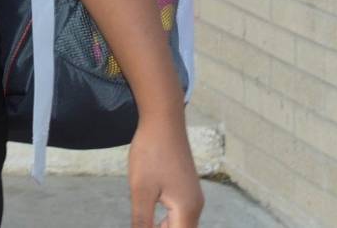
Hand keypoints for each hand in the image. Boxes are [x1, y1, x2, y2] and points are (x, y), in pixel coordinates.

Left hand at [127, 112, 203, 226]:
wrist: (163, 120)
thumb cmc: (152, 152)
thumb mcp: (141, 190)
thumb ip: (142, 221)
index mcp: (187, 210)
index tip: (142, 226)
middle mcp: (195, 206)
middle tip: (141, 223)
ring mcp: (192, 196)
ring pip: (179, 225)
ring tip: (143, 222)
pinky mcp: (186, 187)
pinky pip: (178, 213)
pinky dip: (166, 220)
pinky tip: (150, 216)